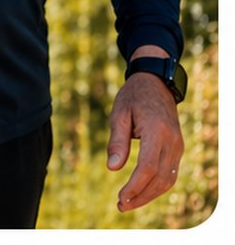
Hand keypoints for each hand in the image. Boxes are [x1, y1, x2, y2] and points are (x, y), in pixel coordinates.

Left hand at [109, 49, 183, 211]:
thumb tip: (112, 168)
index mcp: (156, 131)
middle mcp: (172, 141)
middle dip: (141, 196)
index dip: (136, 185)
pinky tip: (141, 192)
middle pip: (161, 178)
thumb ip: (117, 142)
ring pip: (169, 179)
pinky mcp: (177, 148)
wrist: (155, 84)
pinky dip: (157, 186)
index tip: (121, 197)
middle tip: (121, 206)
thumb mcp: (119, 114)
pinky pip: (170, 172)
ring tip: (128, 203)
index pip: (149, 167)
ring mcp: (178, 145)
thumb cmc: (133, 97)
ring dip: (150, 194)